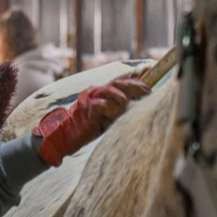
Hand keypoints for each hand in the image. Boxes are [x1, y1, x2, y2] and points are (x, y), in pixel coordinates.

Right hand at [32, 74, 150, 166]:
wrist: (67, 135)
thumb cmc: (89, 127)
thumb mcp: (108, 117)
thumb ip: (119, 110)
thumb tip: (139, 108)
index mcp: (102, 92)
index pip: (122, 82)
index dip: (137, 83)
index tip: (150, 89)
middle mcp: (97, 91)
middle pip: (119, 83)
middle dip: (135, 87)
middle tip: (147, 94)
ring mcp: (91, 98)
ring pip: (111, 91)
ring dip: (123, 99)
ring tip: (126, 107)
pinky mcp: (87, 109)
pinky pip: (102, 105)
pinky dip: (111, 110)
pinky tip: (115, 116)